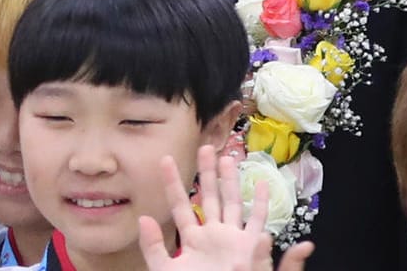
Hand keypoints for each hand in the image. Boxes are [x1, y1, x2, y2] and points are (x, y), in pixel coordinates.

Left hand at [136, 146, 312, 270]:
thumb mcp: (165, 269)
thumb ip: (152, 247)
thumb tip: (144, 219)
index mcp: (192, 239)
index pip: (180, 204)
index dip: (172, 182)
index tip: (164, 160)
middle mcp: (213, 234)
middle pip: (209, 197)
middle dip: (207, 173)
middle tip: (205, 147)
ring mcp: (232, 239)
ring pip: (232, 203)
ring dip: (231, 181)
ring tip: (227, 158)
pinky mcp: (249, 247)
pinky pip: (257, 222)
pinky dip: (261, 204)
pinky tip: (261, 185)